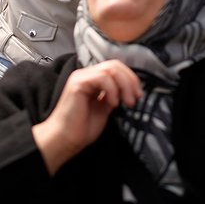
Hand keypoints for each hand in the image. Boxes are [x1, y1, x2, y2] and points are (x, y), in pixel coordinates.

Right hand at [31, 60, 143, 174]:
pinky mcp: (78, 83)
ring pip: (111, 69)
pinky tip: (112, 103)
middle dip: (130, 80)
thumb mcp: (104, 108)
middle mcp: (86, 75)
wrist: (66, 139)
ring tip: (126, 102)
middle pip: (115, 65)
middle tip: (136, 97)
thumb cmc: (81, 128)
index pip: (115, 68)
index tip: (138, 94)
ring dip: (124, 86)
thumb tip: (129, 91)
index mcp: (92, 80)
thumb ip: (114, 96)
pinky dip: (112, 89)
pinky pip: (102, 77)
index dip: (130, 78)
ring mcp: (81, 77)